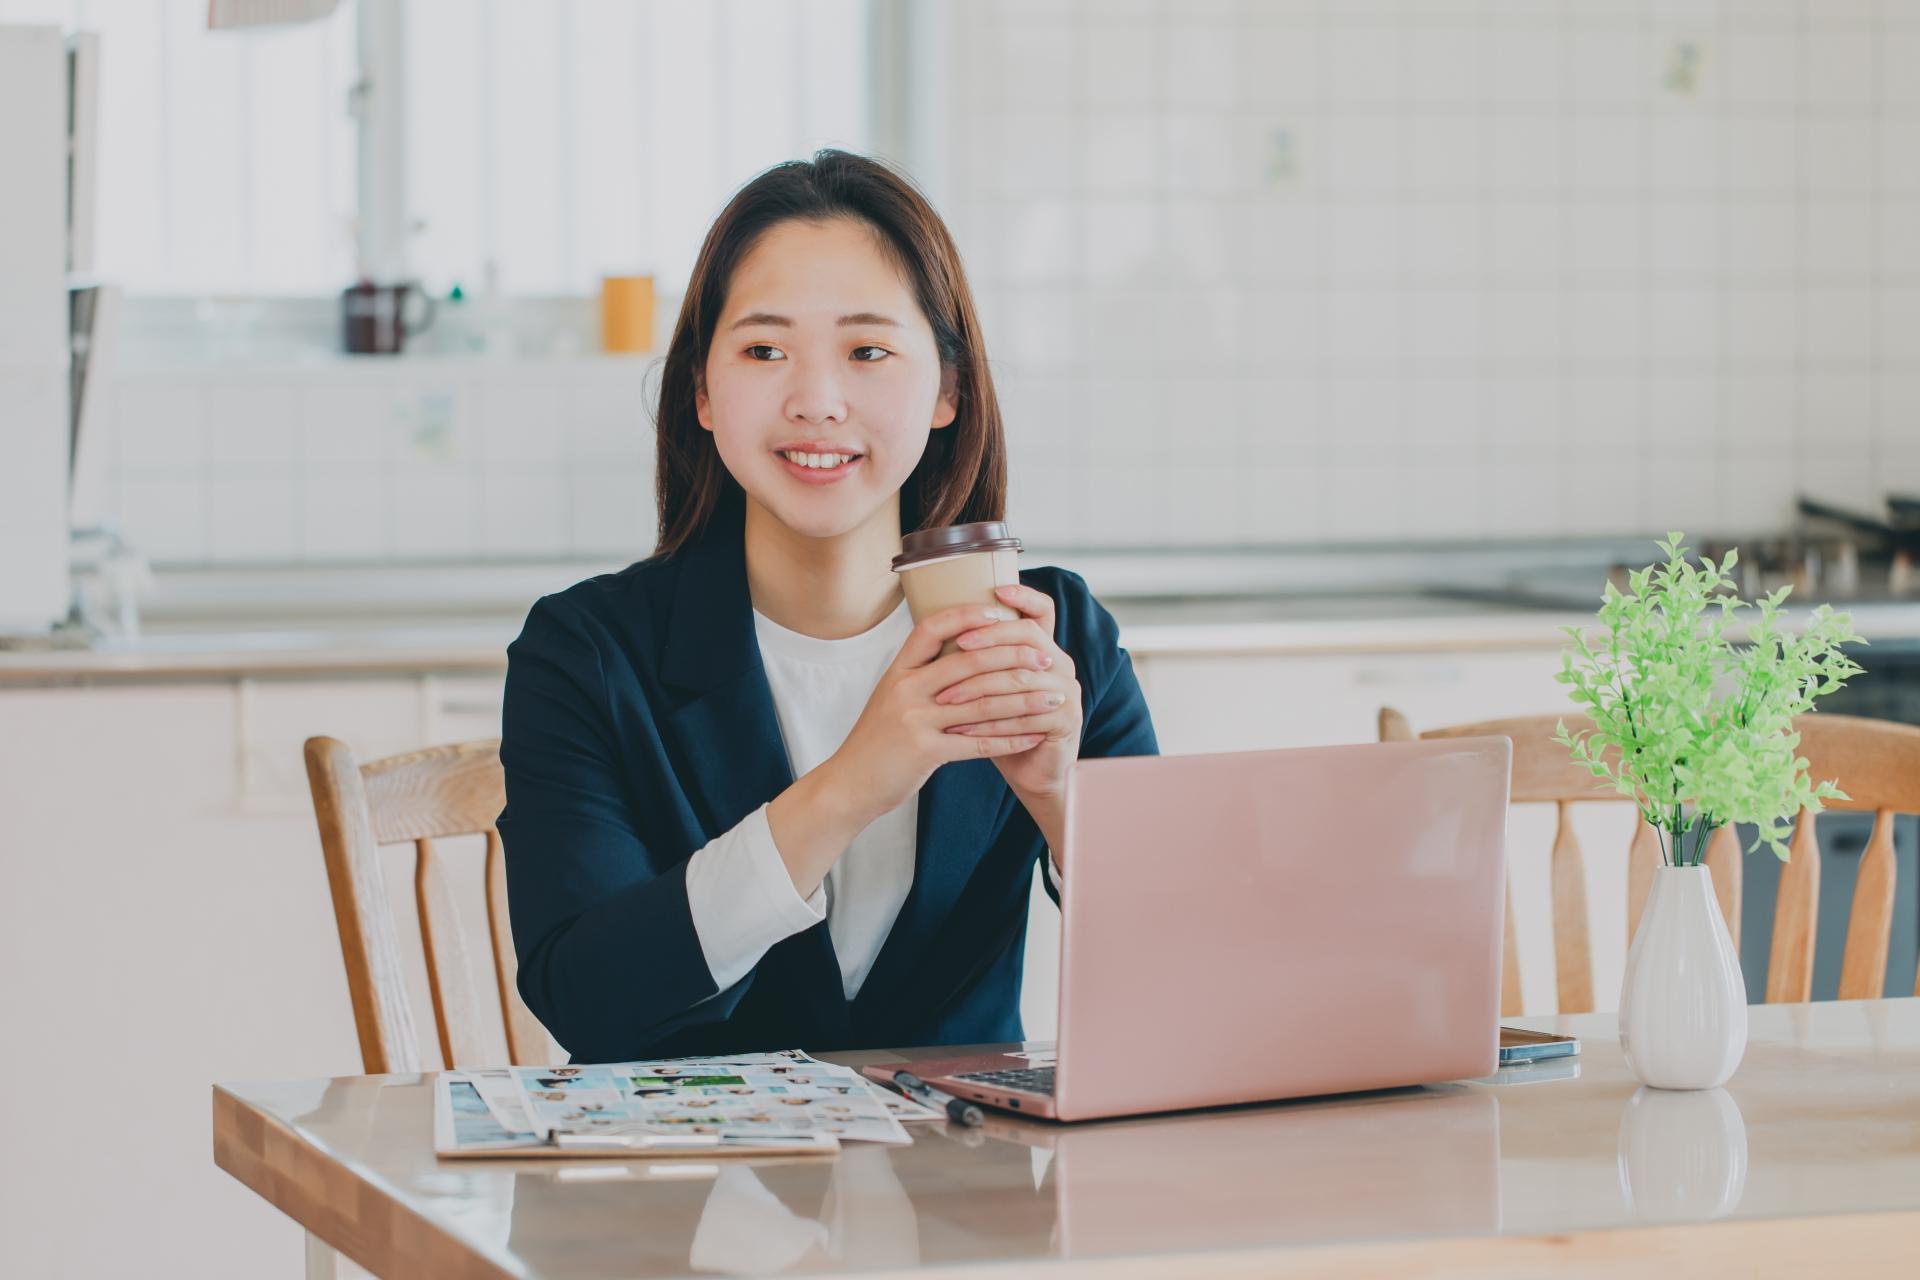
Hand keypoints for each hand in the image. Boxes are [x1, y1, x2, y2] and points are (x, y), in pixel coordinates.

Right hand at [822, 599, 1064, 825]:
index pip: (932, 628)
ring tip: (1053, 698)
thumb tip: (959, 651)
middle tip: (1046, 657)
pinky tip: (1033, 736)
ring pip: (982, 703)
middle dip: (1014, 658)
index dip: (966, 616)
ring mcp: (914, 720)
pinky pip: (978, 743)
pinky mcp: (925, 752)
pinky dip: (1011, 739)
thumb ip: (920, 675)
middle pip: (968, 662)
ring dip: (1024, 701)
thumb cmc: (876, 740)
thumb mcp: (890, 697)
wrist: (849, 783)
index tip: (999, 614)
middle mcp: (905, 689)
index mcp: (898, 671)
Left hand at [935, 583, 1081, 808]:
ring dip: (980, 688)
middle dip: (989, 641)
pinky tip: (963, 730)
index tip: (996, 590)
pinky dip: (991, 723)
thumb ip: (976, 658)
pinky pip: (1026, 716)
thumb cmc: (1001, 726)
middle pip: (1028, 639)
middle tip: (957, 649)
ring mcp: (1068, 692)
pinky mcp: (1066, 721)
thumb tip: (934, 625)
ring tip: (946, 699)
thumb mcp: (987, 686)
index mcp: (1044, 649)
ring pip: (1021, 680)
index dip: (1024, 597)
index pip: (1042, 611)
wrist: (1028, 772)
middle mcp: (1061, 664)